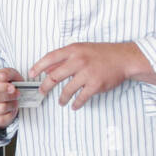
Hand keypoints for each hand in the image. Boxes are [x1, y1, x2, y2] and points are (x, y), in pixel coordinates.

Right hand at [0, 67, 23, 128]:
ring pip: (0, 109)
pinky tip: (11, 110)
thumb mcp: (10, 74)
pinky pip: (0, 120)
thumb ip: (6, 73)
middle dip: (10, 96)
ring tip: (14, 101)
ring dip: (11, 105)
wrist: (7, 95)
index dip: (2, 87)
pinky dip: (10, 115)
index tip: (13, 88)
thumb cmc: (7, 83)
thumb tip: (1, 76)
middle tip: (17, 94)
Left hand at [30, 42, 155, 108]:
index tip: (31, 74)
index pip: (50, 57)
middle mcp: (79, 60)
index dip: (38, 66)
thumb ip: (65, 58)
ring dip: (62, 98)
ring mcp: (87, 73)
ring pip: (67, 90)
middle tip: (42, 92)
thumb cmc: (102, 53)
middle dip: (45, 86)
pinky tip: (74, 106)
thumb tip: (47, 69)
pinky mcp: (95, 84)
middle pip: (54, 76)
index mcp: (74, 50)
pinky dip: (76, 103)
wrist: (124, 59)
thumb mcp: (82, 49)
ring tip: (61, 102)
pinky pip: (81, 98)